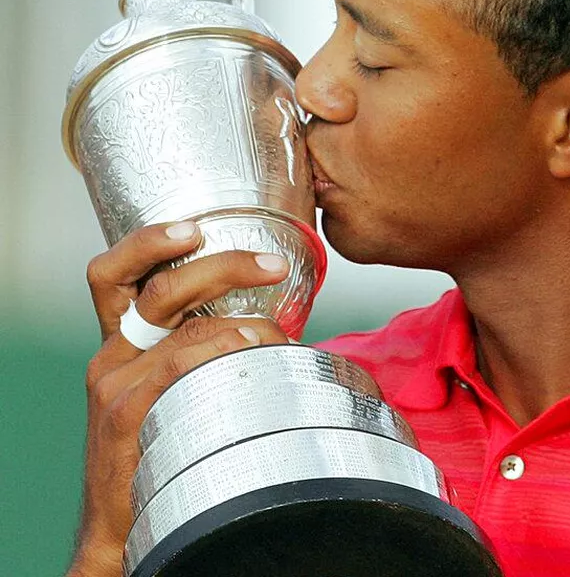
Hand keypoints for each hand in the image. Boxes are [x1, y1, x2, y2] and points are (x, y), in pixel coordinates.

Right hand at [67, 221, 289, 576]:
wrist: (122, 521)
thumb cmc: (163, 443)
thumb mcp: (171, 387)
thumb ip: (200, 349)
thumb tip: (268, 321)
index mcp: (122, 339)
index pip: (114, 273)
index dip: (148, 241)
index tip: (195, 226)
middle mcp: (112, 352)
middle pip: (157, 287)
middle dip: (220, 264)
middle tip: (273, 264)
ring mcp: (115, 381)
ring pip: (179, 324)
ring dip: (239, 315)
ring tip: (278, 330)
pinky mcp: (125, 412)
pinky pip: (178, 362)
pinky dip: (221, 347)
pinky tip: (253, 349)